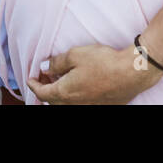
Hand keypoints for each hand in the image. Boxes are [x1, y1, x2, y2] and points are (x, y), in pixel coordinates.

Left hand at [27, 44, 161, 104]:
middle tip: (44, 76)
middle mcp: (75, 105)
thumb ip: (56, 62)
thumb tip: (44, 67)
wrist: (132, 72)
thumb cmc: (104, 62)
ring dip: (60, 93)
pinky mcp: (101, 106)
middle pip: (52, 101)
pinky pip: (80, 104)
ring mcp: (89, 107)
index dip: (34, 84)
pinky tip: (78, 84)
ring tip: (61, 78)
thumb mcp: (75, 55)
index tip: (30, 78)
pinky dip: (73, 96)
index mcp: (65, 93)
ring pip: (66, 104)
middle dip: (45, 88)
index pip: (42, 93)